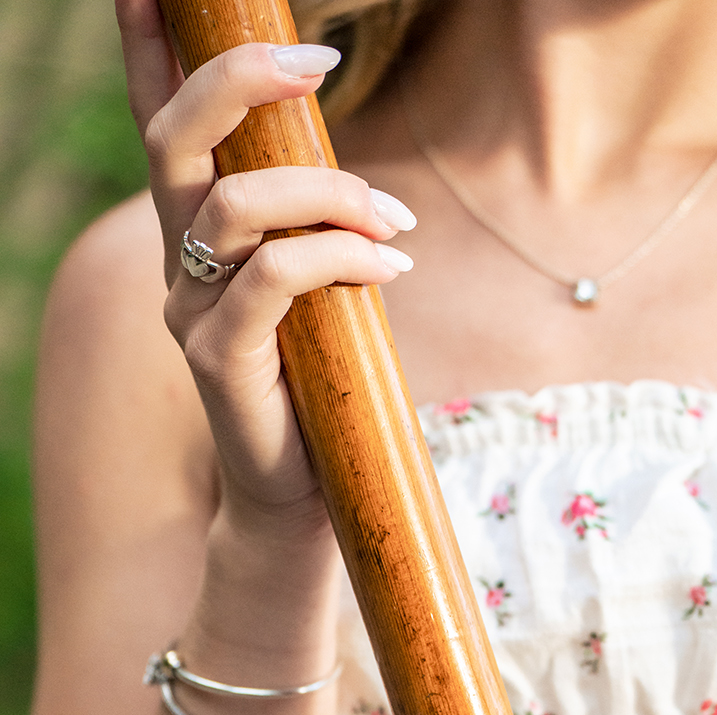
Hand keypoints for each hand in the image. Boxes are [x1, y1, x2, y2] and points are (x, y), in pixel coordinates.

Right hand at [117, 0, 415, 524]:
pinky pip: (276, 277)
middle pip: (175, 140)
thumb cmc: (319, 381)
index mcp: (197, 233)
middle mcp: (179, 262)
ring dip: (328, 193)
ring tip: (393, 222)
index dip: (151, 51)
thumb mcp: (317, 286)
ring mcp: (193, 310)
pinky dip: (339, 258)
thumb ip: (312, 226)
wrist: (303, 488)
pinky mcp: (220, 357)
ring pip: (237, 205)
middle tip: (318, 61)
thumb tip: (355, 176)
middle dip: (239, 82)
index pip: (162, 126)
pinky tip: (391, 270)